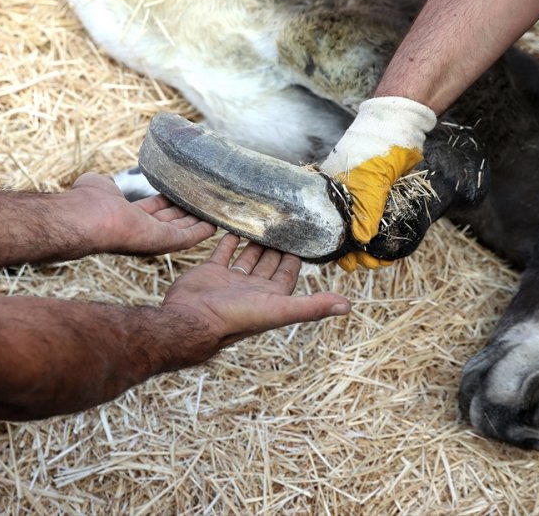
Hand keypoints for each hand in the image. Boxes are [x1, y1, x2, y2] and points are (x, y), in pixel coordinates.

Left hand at [67, 173, 216, 255]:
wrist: (86, 217)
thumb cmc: (87, 201)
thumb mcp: (99, 185)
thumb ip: (106, 184)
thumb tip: (105, 181)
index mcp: (129, 217)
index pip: (154, 209)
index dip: (169, 201)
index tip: (182, 192)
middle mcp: (143, 230)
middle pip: (172, 220)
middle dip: (188, 210)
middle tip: (206, 199)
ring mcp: (155, 238)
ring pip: (184, 228)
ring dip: (200, 220)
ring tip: (218, 209)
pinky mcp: (165, 242)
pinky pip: (189, 237)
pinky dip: (204, 231)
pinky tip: (217, 223)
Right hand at [157, 234, 350, 368]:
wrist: (191, 319)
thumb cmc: (235, 318)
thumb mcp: (278, 310)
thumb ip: (311, 307)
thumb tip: (347, 306)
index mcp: (271, 297)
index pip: (289, 273)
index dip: (296, 257)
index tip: (305, 237)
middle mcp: (253, 289)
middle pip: (270, 263)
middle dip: (278, 245)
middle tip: (286, 222)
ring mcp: (231, 280)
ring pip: (249, 256)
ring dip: (257, 242)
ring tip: (264, 219)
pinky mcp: (211, 271)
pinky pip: (224, 251)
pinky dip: (230, 239)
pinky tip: (235, 225)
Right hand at [319, 97, 436, 270]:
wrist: (398, 128)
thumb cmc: (373, 150)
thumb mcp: (368, 184)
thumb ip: (366, 213)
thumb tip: (362, 241)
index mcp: (332, 193)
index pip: (330, 228)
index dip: (340, 247)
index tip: (352, 263)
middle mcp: (344, 197)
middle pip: (347, 233)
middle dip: (357, 251)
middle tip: (370, 263)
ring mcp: (364, 196)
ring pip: (365, 229)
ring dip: (372, 247)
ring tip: (382, 261)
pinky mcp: (382, 195)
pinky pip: (380, 221)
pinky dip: (384, 235)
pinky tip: (390, 248)